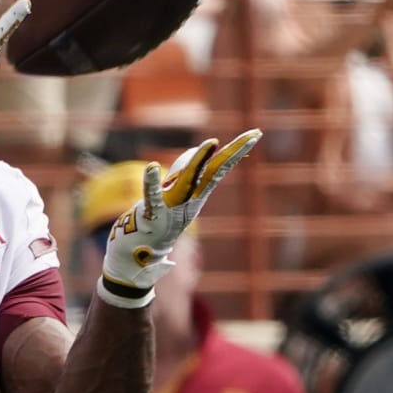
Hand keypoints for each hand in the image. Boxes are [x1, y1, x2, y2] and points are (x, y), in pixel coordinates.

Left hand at [96, 130, 261, 307]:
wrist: (137, 259)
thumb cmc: (156, 223)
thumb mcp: (174, 195)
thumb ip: (185, 172)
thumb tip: (198, 151)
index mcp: (196, 196)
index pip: (219, 169)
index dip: (236, 151)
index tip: (255, 133)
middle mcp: (189, 201)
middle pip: (214, 173)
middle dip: (232, 153)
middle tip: (253, 134)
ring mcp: (172, 208)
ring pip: (188, 181)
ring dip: (199, 162)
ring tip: (211, 143)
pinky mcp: (151, 215)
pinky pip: (152, 197)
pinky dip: (152, 182)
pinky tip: (151, 166)